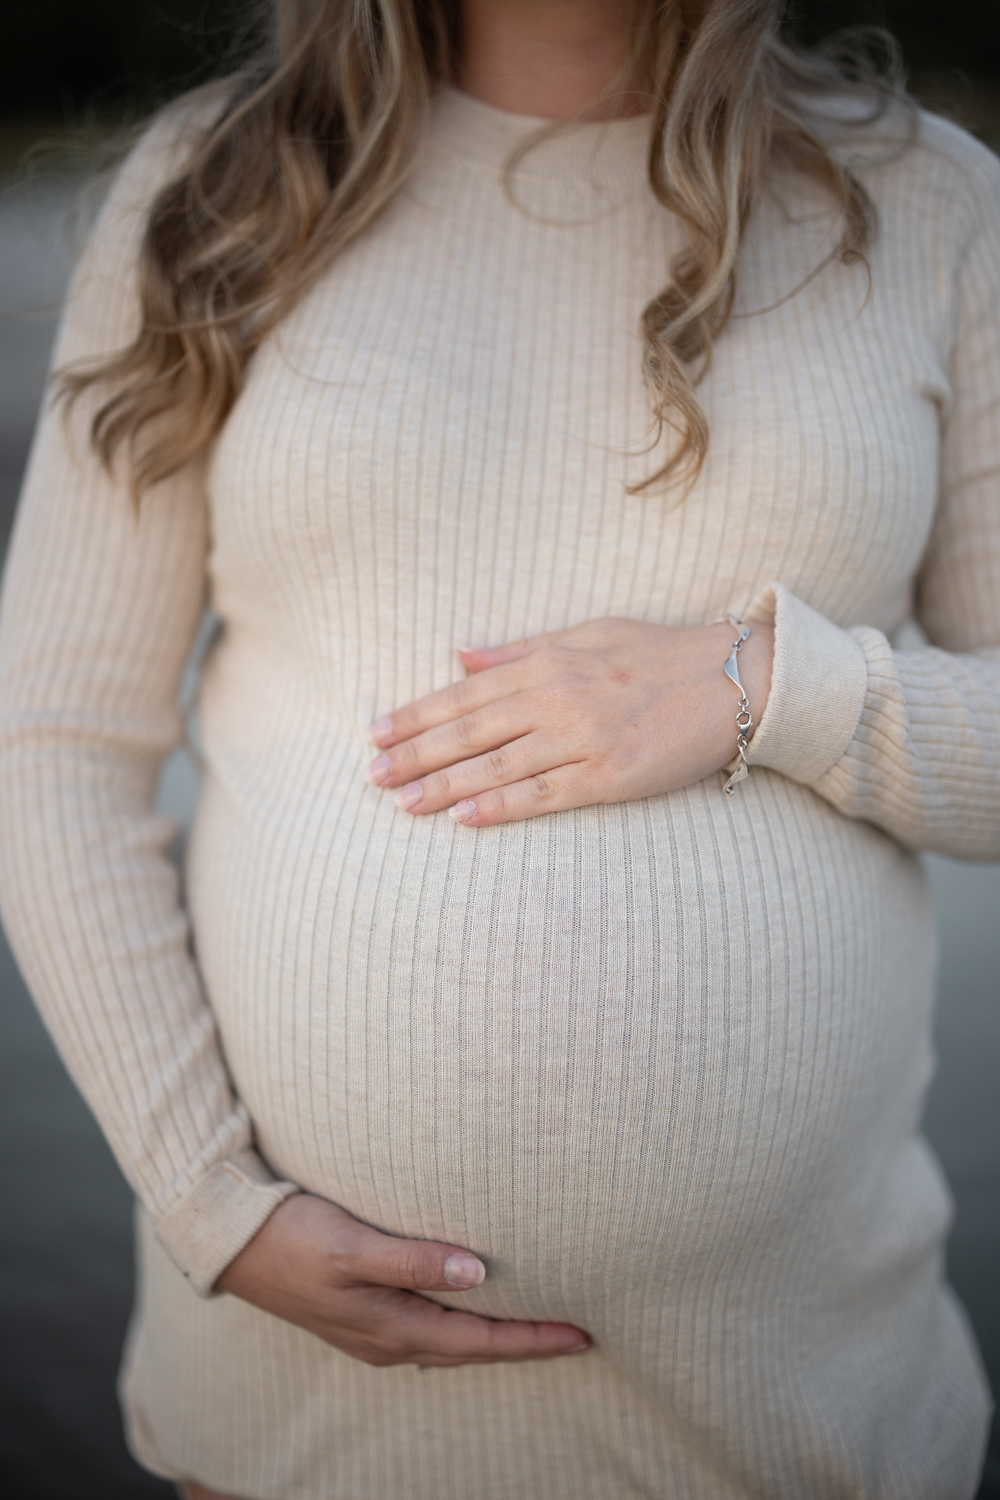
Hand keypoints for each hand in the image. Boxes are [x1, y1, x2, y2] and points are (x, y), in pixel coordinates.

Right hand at [215, 1195, 589, 1365]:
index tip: (583, 1333)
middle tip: (577, 1331)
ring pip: (452, 1340)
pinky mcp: (361, 1312)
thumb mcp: (353, 1245)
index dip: (534, 1339)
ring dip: (495, 1334)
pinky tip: (472, 1304)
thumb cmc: (293, 1238)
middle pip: (474, 1348)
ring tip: (537, 1321)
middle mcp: (389, 1339)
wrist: (231, 1244)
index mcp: (393, 1329)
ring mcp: (373, 1330)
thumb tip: (478, 1274)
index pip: (482, 1342)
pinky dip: (463, 1320)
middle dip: (526, 1343)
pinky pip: (430, 1326)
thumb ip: (414, 1260)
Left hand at [364, 618, 773, 825]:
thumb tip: (460, 655)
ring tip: (402, 805)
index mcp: (548, 662)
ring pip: (497, 765)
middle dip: (415, 754)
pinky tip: (463, 819)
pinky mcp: (611, 774)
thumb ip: (521, 650)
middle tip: (372, 777)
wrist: (736, 680)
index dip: (416, 715)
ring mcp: (584, 737)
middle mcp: (558, 697)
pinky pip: (544, 794)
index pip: (465, 692)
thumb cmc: (660, 653)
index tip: (377, 734)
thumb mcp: (587, 633)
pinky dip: (501, 806)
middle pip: (470, 730)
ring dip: (444, 786)